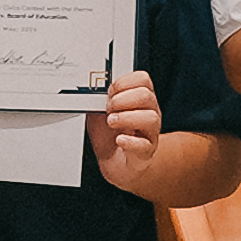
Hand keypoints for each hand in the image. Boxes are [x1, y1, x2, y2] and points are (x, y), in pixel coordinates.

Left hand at [87, 69, 163, 188]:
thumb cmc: (109, 135)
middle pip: (146, 96)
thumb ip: (98, 100)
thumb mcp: (99, 111)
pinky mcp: (146, 152)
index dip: (124, 82)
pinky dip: (130, 141)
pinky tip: (119, 139)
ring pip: (150, 118)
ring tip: (111, 122)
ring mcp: (150, 133)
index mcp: (139, 99)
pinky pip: (144, 145)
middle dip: (123, 99)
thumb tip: (90, 90)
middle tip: (109, 108)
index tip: (110, 92)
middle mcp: (149, 113)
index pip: (142, 80)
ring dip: (126, 118)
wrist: (114, 161)